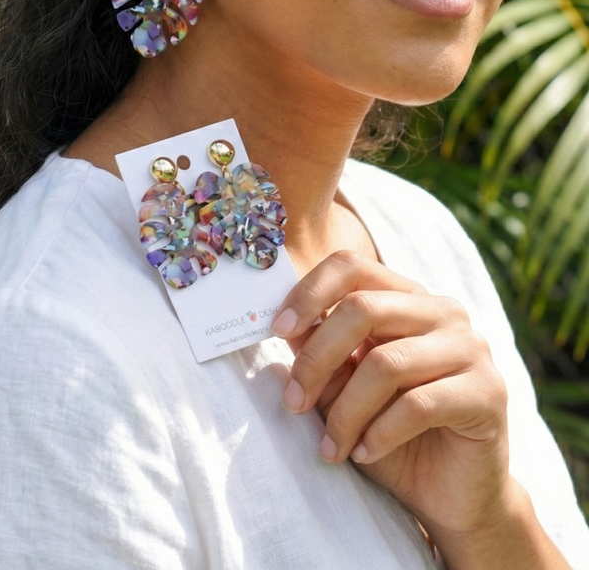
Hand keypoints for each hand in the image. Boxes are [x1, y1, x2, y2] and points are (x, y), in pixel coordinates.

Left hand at [271, 250, 510, 539]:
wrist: (451, 497)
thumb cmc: (393, 437)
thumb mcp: (346, 390)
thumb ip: (323, 353)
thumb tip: (286, 325)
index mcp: (408, 298)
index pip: (353, 267)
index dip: (309, 292)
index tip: (277, 329)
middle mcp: (444, 312)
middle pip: (363, 308)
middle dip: (317, 358)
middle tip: (293, 402)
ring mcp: (471, 349)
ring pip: (386, 362)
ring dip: (346, 411)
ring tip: (330, 447)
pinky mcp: (488, 393)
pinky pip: (418, 404)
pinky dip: (379, 433)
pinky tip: (364, 453)